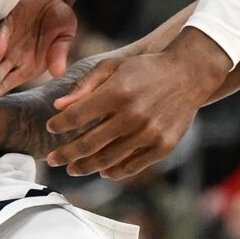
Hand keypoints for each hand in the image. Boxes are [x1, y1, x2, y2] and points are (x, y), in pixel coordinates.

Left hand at [0, 0, 77, 104]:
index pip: (4, 84)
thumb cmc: (58, 19)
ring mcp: (7, 39)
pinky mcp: (7, 19)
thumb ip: (60, 54)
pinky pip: (4, 30)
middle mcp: (12, 55)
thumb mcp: (65, 37)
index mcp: (26, 65)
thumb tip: (58, 72)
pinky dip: (1, 40)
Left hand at [45, 33, 229, 178]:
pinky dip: (114, 172)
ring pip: (108, 160)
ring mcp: (149, 134)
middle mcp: (133, 115)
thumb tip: (58, 107)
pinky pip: (132, 166)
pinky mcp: (163, 146)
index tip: (51, 128)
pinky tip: (102, 171)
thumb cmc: (145, 69)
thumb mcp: (113, 66)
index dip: (60, 125)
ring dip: (86, 167)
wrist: (188, 75)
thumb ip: (84, 86)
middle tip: (52, 160)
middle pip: (89, 143)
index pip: (77, 116)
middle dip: (66, 154)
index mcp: (117, 92)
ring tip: (73, 169)